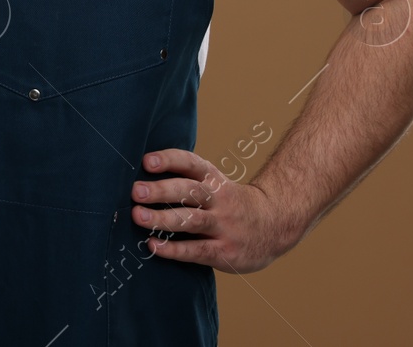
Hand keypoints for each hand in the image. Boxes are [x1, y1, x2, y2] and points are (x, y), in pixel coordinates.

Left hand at [130, 148, 300, 273]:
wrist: (276, 226)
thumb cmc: (232, 203)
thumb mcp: (216, 185)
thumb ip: (187, 180)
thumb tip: (141, 177)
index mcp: (214, 180)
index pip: (191, 164)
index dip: (170, 160)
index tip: (147, 161)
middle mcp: (219, 200)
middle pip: (189, 191)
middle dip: (161, 190)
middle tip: (136, 191)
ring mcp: (224, 226)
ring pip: (191, 220)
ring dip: (163, 219)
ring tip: (138, 216)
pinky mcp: (225, 251)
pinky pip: (197, 250)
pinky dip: (174, 249)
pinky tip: (153, 246)